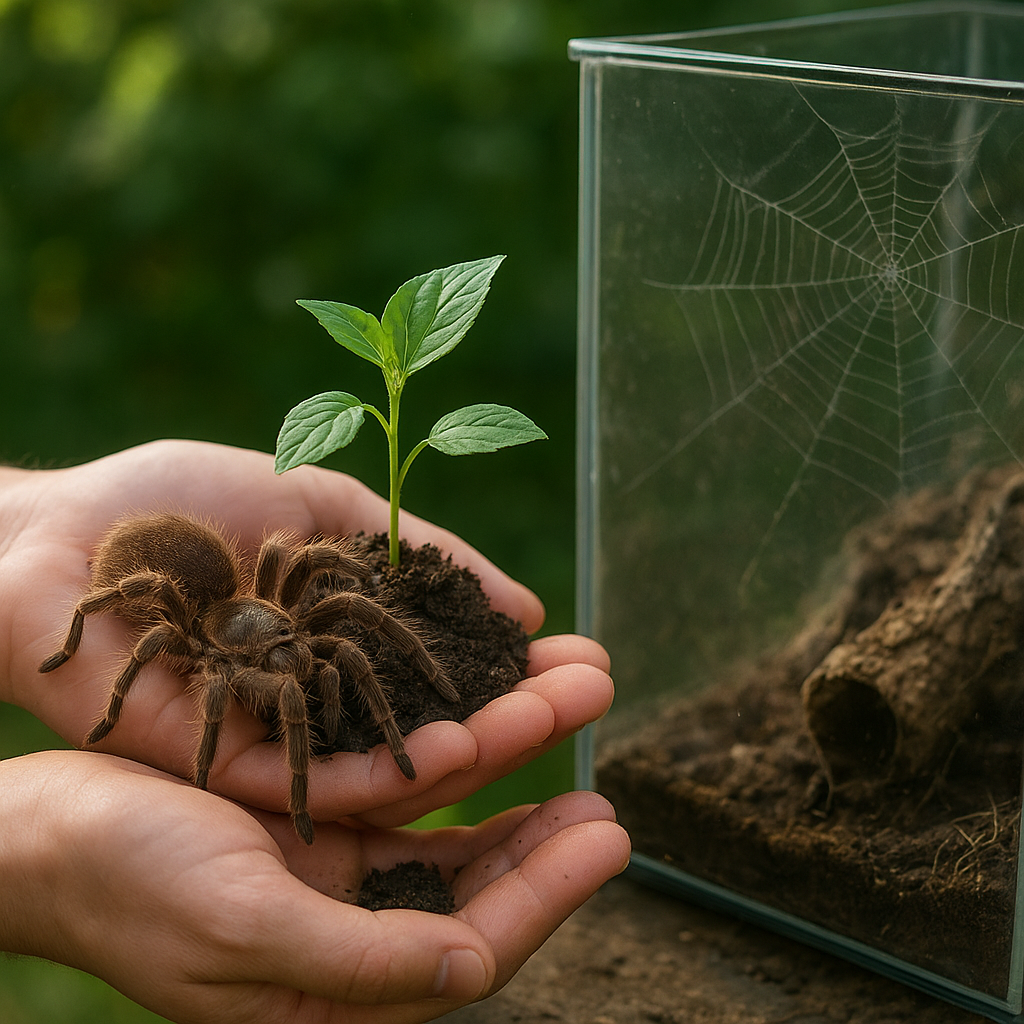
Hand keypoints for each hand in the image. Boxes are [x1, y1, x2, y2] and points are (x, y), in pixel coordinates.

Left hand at [0, 440, 613, 822]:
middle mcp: (323, 693)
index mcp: (343, 638)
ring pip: (391, 757)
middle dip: (522, 708)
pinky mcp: (226, 763)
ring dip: (478, 742)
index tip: (588, 655)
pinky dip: (387, 767)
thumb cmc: (181, 499)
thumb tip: (521, 601)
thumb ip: (418, 555)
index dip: (519, 662)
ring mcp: (279, 731)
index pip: (450, 665)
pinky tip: (462, 752)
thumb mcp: (326, 506)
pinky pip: (319, 771)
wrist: (58, 528)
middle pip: (436, 719)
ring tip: (557, 719)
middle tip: (600, 692)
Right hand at [1, 750, 630, 1023]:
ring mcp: (335, 877)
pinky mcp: (317, 824)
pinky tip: (489, 732)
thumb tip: (471, 967)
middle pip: (475, 887)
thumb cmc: (123, 881)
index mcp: (334, 985)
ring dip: (510, 784)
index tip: (608, 835)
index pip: (469, 945)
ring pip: (449, 832)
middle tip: (608, 791)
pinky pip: (406, 795)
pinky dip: (452, 762)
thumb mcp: (239, 924)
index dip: (546, 892)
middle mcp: (348, 934)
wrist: (43, 831)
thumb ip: (360, 958)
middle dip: (547, 838)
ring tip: (564, 747)